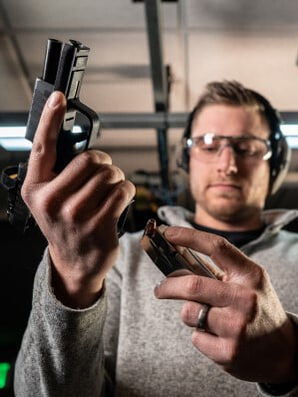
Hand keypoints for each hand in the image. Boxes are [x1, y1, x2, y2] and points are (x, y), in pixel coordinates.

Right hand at [21, 91, 135, 307]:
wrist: (75, 262)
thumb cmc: (65, 225)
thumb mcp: (50, 200)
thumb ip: (59, 173)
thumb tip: (79, 143)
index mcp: (36, 188)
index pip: (42, 147)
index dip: (50, 119)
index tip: (59, 98)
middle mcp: (52, 200)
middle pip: (91, 159)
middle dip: (105, 163)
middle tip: (104, 174)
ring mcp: (76, 214)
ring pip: (110, 174)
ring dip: (117, 178)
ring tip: (110, 189)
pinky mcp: (100, 224)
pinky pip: (123, 191)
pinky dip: (127, 190)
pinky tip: (120, 199)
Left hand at [154, 226, 297, 383]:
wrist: (284, 350)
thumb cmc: (258, 309)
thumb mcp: (249, 283)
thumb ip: (220, 273)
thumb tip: (179, 263)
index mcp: (251, 274)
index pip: (217, 247)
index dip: (189, 236)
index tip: (168, 233)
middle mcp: (246, 298)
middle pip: (193, 285)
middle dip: (169, 286)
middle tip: (160, 288)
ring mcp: (237, 327)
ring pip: (189, 313)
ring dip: (190, 313)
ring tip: (207, 318)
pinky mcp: (229, 352)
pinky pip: (196, 337)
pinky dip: (200, 335)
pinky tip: (219, 338)